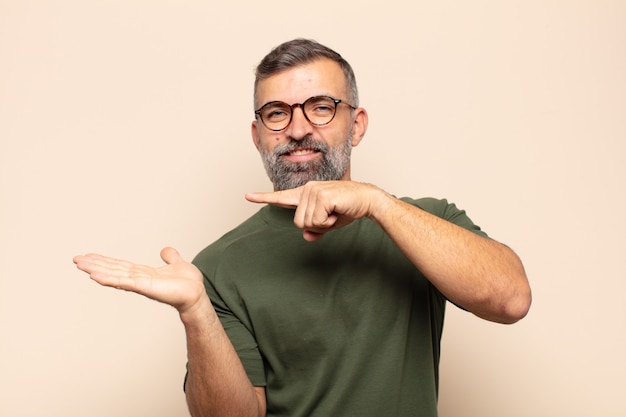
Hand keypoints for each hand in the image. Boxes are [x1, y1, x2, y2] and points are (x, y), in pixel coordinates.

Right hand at [73, 247, 205, 314]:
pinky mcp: (144, 287)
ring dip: (96, 270)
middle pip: (112, 270)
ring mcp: (140, 284)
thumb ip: (171, 257)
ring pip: (114, 275)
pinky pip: (123, 282)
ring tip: (80, 265)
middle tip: (76, 259)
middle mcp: (138, 278)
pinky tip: (94, 276)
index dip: (105, 261)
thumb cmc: (188, 283)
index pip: (120, 265)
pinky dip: (109, 279)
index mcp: (144, 273)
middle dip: (94, 265)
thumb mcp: (177, 263)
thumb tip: (165, 250)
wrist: (196, 294)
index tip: (89, 256)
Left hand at [246, 181, 386, 240]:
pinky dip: (329, 222)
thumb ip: (316, 230)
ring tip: (336, 212)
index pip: (282, 197)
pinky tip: (338, 211)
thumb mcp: (329, 224)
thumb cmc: (348, 209)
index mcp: (306, 195)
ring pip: (307, 223)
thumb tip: (306, 236)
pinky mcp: (321, 195)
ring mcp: (313, 191)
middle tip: (332, 216)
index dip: (264, 198)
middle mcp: (307, 190)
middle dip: (317, 226)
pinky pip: (317, 221)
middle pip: (298, 222)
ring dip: (324, 224)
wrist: (367, 201)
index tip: (248, 196)